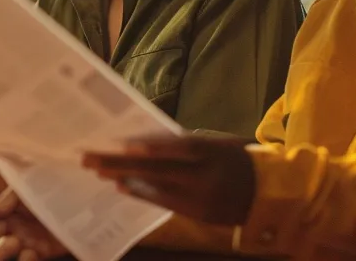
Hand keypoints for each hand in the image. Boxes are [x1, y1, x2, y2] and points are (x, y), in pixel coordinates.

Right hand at [0, 190, 66, 260]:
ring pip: (5, 249)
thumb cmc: (56, 190)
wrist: (87, 203)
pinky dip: (25, 260)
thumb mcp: (30, 188)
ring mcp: (28, 239)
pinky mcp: (42, 252)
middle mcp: (15, 224)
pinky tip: (25, 256)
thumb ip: (7, 200)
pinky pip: (30, 260)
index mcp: (11, 206)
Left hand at [82, 136, 255, 225]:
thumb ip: (187, 143)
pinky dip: (141, 193)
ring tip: (98, 171)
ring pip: (155, 187)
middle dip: (120, 163)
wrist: (266, 195)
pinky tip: (120, 186)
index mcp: (211, 152)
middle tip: (89, 158)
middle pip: (157, 168)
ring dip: (124, 178)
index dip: (149, 146)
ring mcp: (199, 198)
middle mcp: (204, 176)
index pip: (177, 147)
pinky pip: (162, 202)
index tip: (119, 143)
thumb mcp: (219, 144)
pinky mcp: (196, 214)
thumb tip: (149, 140)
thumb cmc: (237, 160)